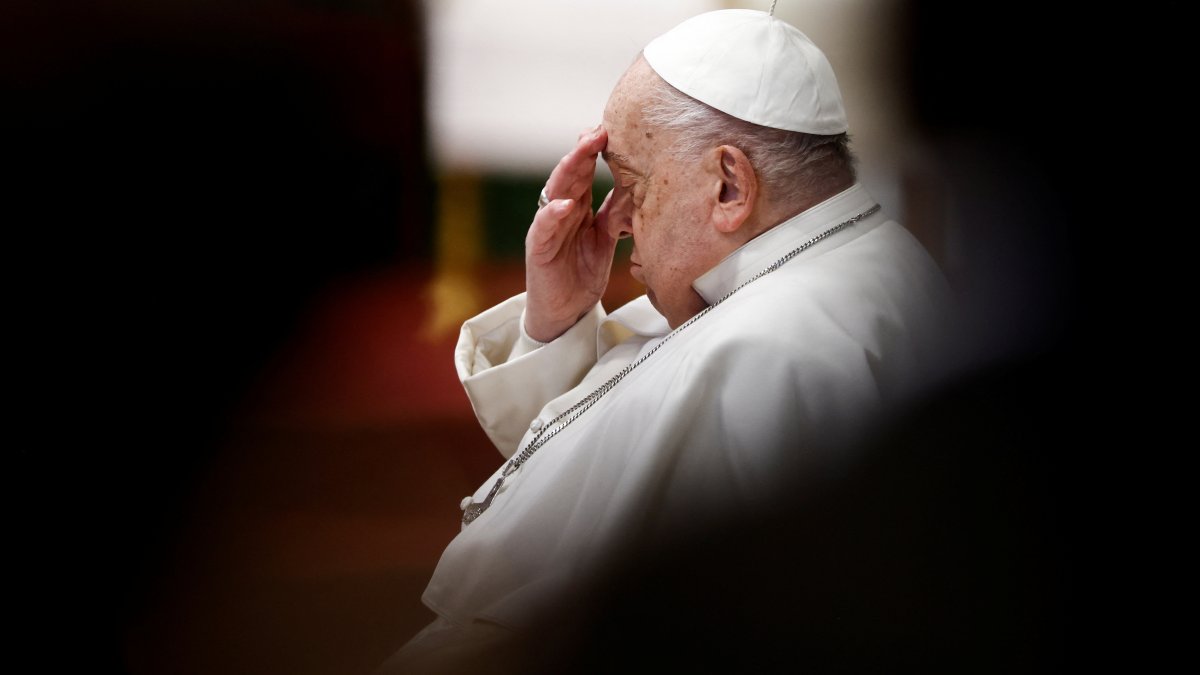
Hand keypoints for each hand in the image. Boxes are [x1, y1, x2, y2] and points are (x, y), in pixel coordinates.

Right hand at [524, 125, 616, 341]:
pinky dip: (553, 216)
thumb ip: (613, 214)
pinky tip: (565, 205)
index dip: (595, 152)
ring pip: (555, 194)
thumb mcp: (604, 240)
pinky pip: (544, 229)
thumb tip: (634, 187)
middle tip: (598, 131)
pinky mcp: (538, 250)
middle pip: (570, 176)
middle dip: (583, 152)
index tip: (611, 130)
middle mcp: (559, 213)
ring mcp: (546, 229)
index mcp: (576, 208)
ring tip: (580, 152)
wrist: (565, 312)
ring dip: (568, 172)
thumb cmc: (581, 274)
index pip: (584, 173)